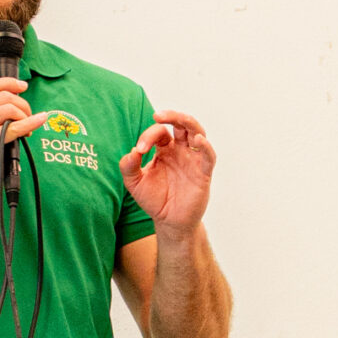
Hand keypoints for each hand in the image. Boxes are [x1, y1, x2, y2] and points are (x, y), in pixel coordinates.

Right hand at [0, 76, 42, 202]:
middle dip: (22, 104)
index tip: (22, 86)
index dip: (8, 83)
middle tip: (27, 116)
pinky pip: (16, 127)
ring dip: (25, 115)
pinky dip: (31, 122)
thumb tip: (5, 106)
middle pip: (4, 96)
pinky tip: (39, 120)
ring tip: (26, 128)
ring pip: (11, 108)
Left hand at [120, 111, 215, 234]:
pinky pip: (208, 156)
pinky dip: (205, 147)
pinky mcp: (203, 173)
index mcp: (165, 149)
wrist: (169, 222)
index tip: (139, 150)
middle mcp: (181, 151)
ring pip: (197, 133)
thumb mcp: (134, 183)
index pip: (160, 132)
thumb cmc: (154, 200)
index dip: (148, 136)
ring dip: (189, 123)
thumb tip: (132, 152)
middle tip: (158, 115)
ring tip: (179, 119)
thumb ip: (128, 166)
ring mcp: (193, 161)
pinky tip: (198, 140)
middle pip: (181, 124)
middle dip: (172, 116)